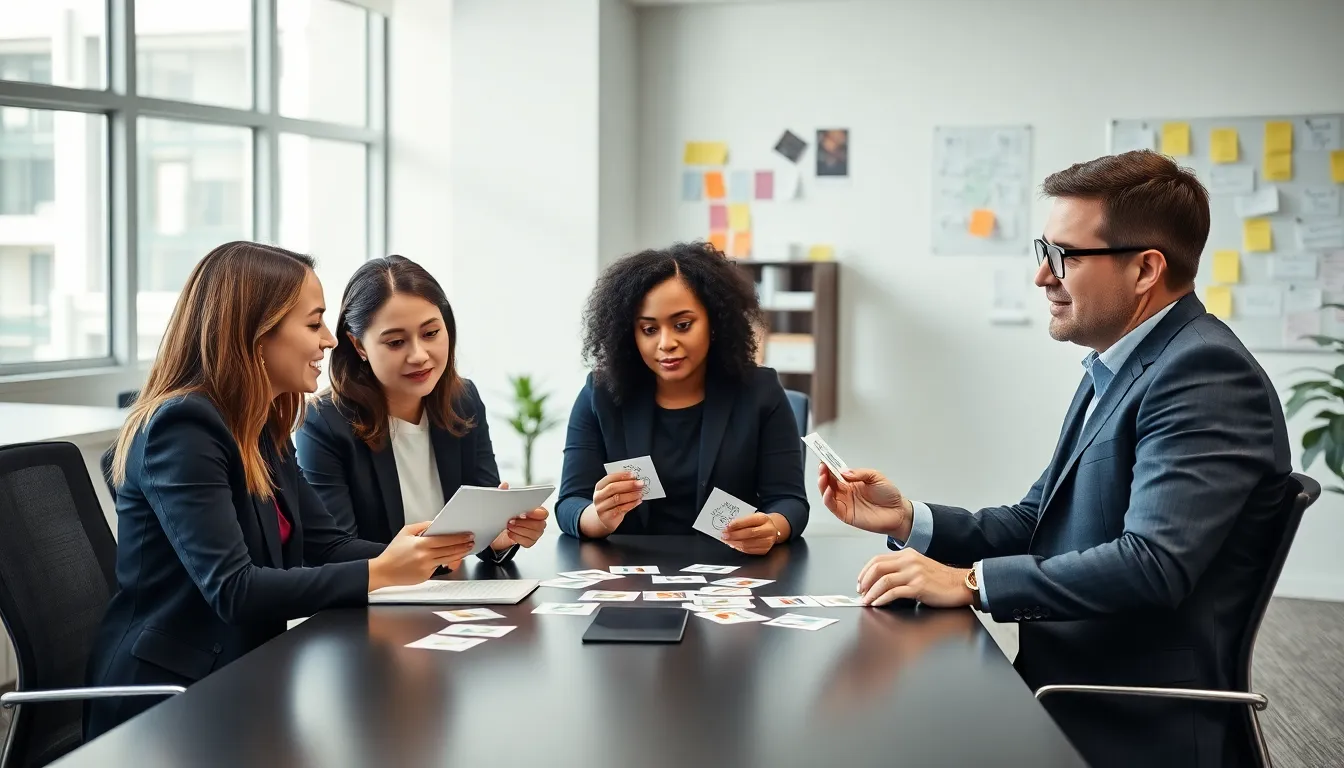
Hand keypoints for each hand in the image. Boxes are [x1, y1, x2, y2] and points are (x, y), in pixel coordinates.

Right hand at [368, 522, 474, 591]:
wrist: (384, 571)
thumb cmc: (393, 552)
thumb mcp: (405, 532)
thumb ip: (422, 526)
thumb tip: (436, 523)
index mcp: (420, 544)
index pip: (445, 540)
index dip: (459, 537)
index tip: (467, 535)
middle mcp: (425, 557)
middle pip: (450, 550)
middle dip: (463, 545)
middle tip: (471, 542)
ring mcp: (426, 568)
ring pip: (448, 560)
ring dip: (459, 554)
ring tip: (466, 549)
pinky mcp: (426, 576)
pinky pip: (439, 567)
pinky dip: (445, 562)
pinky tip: (452, 558)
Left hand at [490, 482, 548, 548]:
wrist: (498, 530)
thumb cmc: (505, 515)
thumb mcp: (503, 503)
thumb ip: (504, 493)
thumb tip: (504, 485)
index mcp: (535, 511)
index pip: (543, 513)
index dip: (536, 514)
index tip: (524, 513)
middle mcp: (538, 522)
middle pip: (539, 525)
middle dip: (524, 523)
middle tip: (511, 520)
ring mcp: (535, 533)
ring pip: (534, 534)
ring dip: (520, 530)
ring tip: (509, 527)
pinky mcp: (529, 542)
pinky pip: (528, 542)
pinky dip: (518, 538)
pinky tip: (510, 534)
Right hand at [582, 471, 644, 535]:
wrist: (604, 519)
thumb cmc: (610, 502)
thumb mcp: (611, 492)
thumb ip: (621, 485)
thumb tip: (636, 480)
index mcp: (599, 487)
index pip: (609, 478)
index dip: (622, 475)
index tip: (633, 474)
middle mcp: (598, 497)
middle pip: (613, 488)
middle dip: (628, 485)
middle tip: (640, 483)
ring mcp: (602, 507)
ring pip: (617, 499)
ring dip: (631, 495)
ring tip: (640, 492)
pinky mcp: (608, 517)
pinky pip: (621, 509)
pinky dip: (632, 504)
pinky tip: (638, 501)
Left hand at [721, 512, 786, 554]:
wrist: (773, 529)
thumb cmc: (759, 522)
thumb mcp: (753, 517)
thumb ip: (742, 521)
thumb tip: (728, 527)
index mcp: (763, 518)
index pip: (749, 521)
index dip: (737, 524)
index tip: (727, 527)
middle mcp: (768, 530)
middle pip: (749, 533)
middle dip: (734, 535)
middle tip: (724, 535)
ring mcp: (768, 541)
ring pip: (748, 544)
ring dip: (735, 543)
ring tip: (727, 541)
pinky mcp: (765, 550)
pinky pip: (749, 550)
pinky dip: (739, 548)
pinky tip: (734, 545)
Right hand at [817, 464, 913, 538]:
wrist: (898, 512)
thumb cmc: (889, 495)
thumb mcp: (876, 477)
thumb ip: (859, 473)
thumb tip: (844, 471)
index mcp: (852, 482)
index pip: (836, 472)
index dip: (829, 466)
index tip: (824, 458)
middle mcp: (846, 492)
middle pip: (829, 482)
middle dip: (823, 473)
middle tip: (822, 466)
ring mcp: (845, 503)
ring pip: (827, 493)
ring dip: (822, 484)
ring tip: (823, 476)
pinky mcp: (845, 514)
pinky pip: (832, 506)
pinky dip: (827, 498)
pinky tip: (828, 490)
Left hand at [856, 549, 972, 607]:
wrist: (962, 584)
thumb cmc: (941, 579)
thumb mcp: (919, 567)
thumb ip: (902, 569)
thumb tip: (881, 580)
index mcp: (907, 554)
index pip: (878, 559)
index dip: (865, 571)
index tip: (860, 582)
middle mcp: (909, 561)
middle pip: (878, 568)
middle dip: (865, 581)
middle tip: (860, 592)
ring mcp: (914, 573)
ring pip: (884, 580)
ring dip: (871, 592)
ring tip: (866, 601)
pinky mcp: (919, 586)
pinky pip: (895, 592)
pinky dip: (883, 599)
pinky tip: (878, 604)